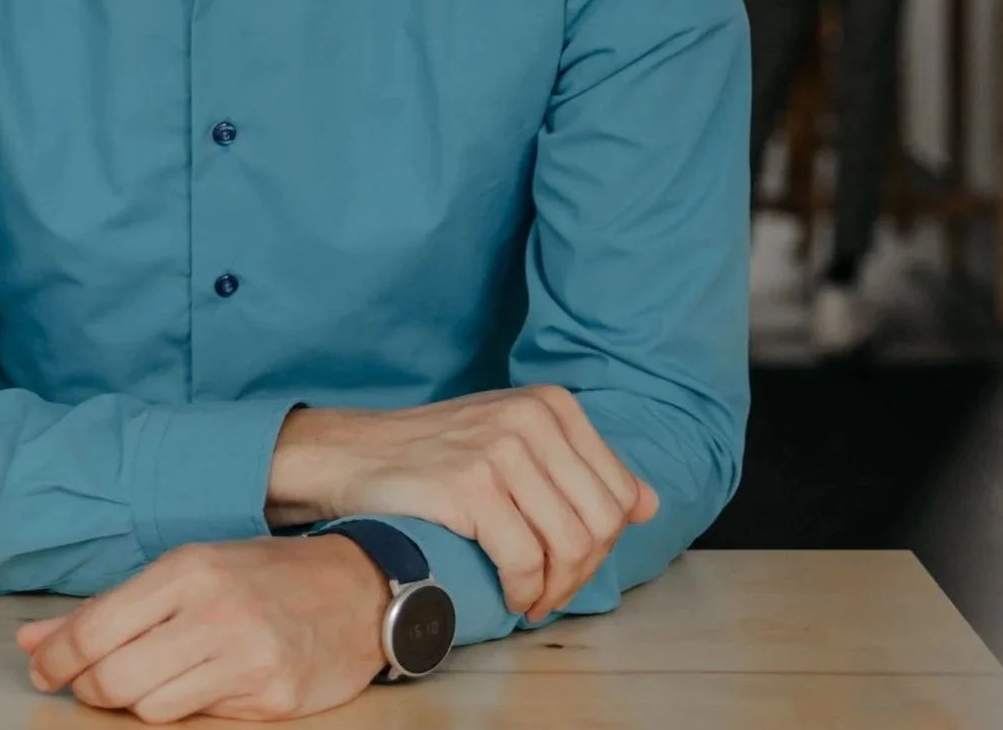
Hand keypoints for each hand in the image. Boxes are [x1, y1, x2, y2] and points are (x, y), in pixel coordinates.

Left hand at [18, 534, 388, 722]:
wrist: (354, 589)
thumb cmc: (260, 576)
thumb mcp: (185, 572)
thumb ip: (106, 608)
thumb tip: (30, 641)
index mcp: (187, 569)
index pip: (96, 627)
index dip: (56, 659)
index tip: (43, 671)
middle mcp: (214, 610)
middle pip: (114, 678)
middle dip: (90, 688)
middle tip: (92, 681)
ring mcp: (245, 657)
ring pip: (149, 708)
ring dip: (138, 700)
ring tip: (155, 675)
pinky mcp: (270, 698)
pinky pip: (197, 720)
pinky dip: (185, 708)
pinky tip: (202, 682)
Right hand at [268, 386, 659, 621]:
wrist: (353, 453)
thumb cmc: (436, 453)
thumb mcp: (514, 439)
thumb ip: (580, 466)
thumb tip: (649, 504)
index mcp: (551, 403)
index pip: (618, 493)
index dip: (604, 544)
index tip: (572, 564)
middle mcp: (531, 418)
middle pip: (600, 524)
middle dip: (583, 573)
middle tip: (551, 591)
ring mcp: (500, 449)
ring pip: (569, 546)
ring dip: (555, 589)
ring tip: (533, 599)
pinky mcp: (470, 485)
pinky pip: (525, 561)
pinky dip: (523, 590)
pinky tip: (510, 594)